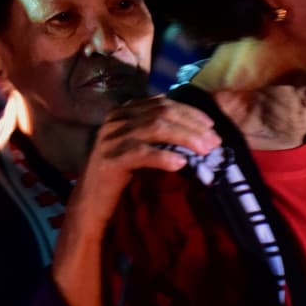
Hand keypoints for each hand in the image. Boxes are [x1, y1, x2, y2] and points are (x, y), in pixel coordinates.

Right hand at [66, 96, 220, 240]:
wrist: (91, 202)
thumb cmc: (120, 173)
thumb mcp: (138, 145)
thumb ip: (157, 131)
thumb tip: (198, 129)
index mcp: (123, 111)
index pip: (162, 103)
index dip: (190, 112)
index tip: (211, 126)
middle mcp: (115, 119)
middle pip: (162, 113)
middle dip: (193, 126)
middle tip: (214, 142)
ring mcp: (111, 138)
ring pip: (155, 128)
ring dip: (185, 138)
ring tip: (204, 151)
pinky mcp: (110, 160)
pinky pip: (142, 153)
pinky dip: (164, 156)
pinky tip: (181, 163)